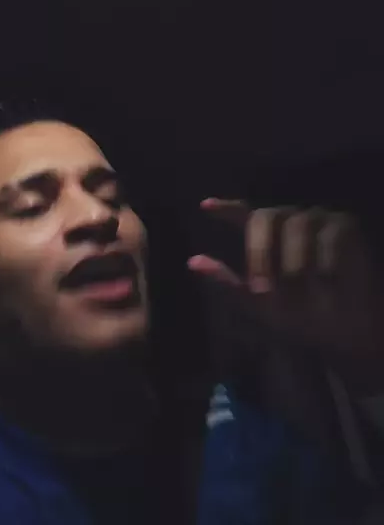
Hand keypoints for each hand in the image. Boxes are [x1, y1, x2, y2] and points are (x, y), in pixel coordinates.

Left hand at [188, 200, 383, 395]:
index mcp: (268, 238)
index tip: (204, 206)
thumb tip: (193, 262)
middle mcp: (289, 222)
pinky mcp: (344, 226)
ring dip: (294, 262)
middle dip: (259, 251)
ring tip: (298, 291)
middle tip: (260, 287)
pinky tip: (326, 282)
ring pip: (296, 225)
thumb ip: (228, 284)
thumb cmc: (303, 317)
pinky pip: (328, 235)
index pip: (244, 214)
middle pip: (265, 217)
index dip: (225, 208)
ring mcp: (317, 220)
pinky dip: (324, 262)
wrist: (346, 332)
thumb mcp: (261, 306)